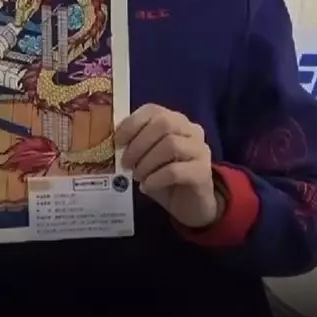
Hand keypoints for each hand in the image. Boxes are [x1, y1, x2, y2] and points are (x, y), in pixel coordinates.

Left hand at [114, 104, 222, 228]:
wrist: (191, 206)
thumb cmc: (165, 178)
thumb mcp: (147, 158)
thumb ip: (136, 144)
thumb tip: (114, 142)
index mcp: (176, 120)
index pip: (153, 110)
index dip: (132, 123)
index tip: (117, 142)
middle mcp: (192, 130)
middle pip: (163, 124)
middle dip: (138, 144)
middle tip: (125, 163)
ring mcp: (200, 150)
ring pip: (171, 145)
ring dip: (147, 162)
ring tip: (138, 177)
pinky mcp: (203, 173)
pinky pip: (176, 170)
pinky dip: (156, 178)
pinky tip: (147, 187)